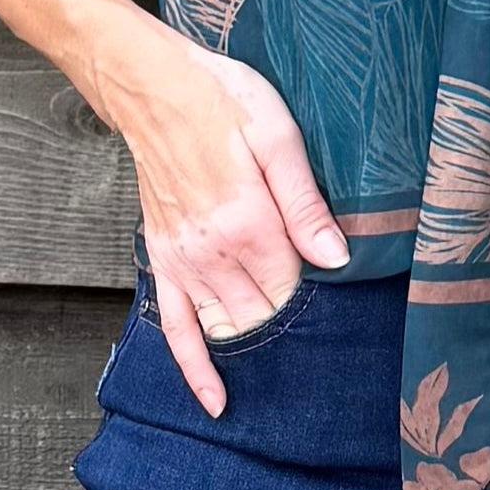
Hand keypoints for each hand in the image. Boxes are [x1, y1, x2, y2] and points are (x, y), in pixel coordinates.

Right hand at [99, 21, 351, 416]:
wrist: (152, 89)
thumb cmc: (219, 100)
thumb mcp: (277, 135)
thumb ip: (305, 203)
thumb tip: (336, 258)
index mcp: (248, 223)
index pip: (295, 284)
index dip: (318, 287)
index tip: (335, 280)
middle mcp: (212, 253)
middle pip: (266, 311)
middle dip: (293, 318)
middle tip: (318, 319)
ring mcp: (183, 264)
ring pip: (229, 326)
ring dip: (256, 346)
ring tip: (287, 366)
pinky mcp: (163, 263)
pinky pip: (176, 329)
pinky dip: (195, 368)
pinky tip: (217, 401)